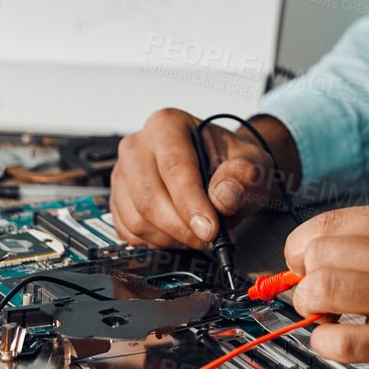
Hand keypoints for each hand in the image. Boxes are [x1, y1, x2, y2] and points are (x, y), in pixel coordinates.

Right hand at [110, 109, 299, 249]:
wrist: (221, 172)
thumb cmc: (231, 163)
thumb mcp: (251, 162)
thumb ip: (242, 176)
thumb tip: (224, 196)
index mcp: (167, 125)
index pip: (174, 168)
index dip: (191, 203)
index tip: (210, 229)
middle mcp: (137, 146)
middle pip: (148, 197)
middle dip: (181, 227)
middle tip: (209, 238)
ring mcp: (123, 174)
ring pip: (137, 220)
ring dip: (171, 238)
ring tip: (199, 235)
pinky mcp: (118, 201)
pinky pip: (129, 233)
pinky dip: (157, 243)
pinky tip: (180, 236)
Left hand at [282, 205, 368, 368]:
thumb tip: (313, 249)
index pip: (328, 222)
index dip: (301, 244)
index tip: (302, 261)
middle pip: (318, 254)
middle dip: (304, 275)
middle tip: (315, 290)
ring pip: (322, 290)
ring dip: (309, 305)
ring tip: (323, 313)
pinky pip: (339, 341)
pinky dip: (323, 341)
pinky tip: (334, 338)